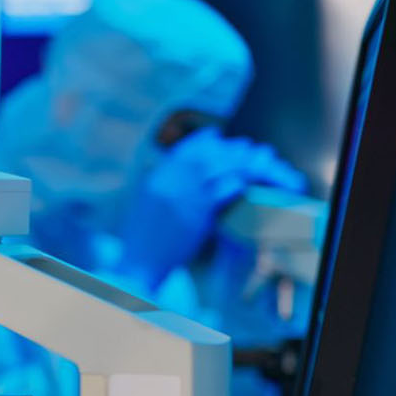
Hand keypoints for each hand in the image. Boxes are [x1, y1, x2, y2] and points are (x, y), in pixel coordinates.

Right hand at [115, 128, 304, 289]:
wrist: (141, 262)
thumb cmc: (144, 237)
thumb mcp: (146, 202)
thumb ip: (161, 182)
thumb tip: (166, 166)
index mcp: (158, 177)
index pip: (183, 149)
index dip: (202, 139)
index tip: (216, 133)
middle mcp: (170, 181)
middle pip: (206, 154)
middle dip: (227, 148)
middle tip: (244, 146)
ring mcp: (184, 195)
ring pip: (219, 167)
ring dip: (239, 162)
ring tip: (254, 161)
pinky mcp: (199, 212)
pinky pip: (224, 189)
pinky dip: (236, 184)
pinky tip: (244, 185)